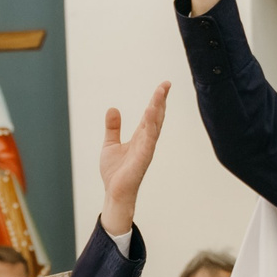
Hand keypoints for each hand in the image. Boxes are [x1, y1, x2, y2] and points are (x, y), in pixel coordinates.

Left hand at [98, 83, 171, 236]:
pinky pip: (149, 138)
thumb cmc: (115, 172)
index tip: (163, 86)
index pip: (151, 115)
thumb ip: (113, 127)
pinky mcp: (143, 157)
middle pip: (156, 116)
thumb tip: (113, 108)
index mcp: (140, 137)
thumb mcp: (110, 144)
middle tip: (166, 84)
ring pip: (154, 125)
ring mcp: (146, 148)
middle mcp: (146, 141)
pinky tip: (152, 112)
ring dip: (158, 108)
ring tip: (160, 93)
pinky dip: (151, 125)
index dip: (157, 100)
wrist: (114, 192)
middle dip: (161, 100)